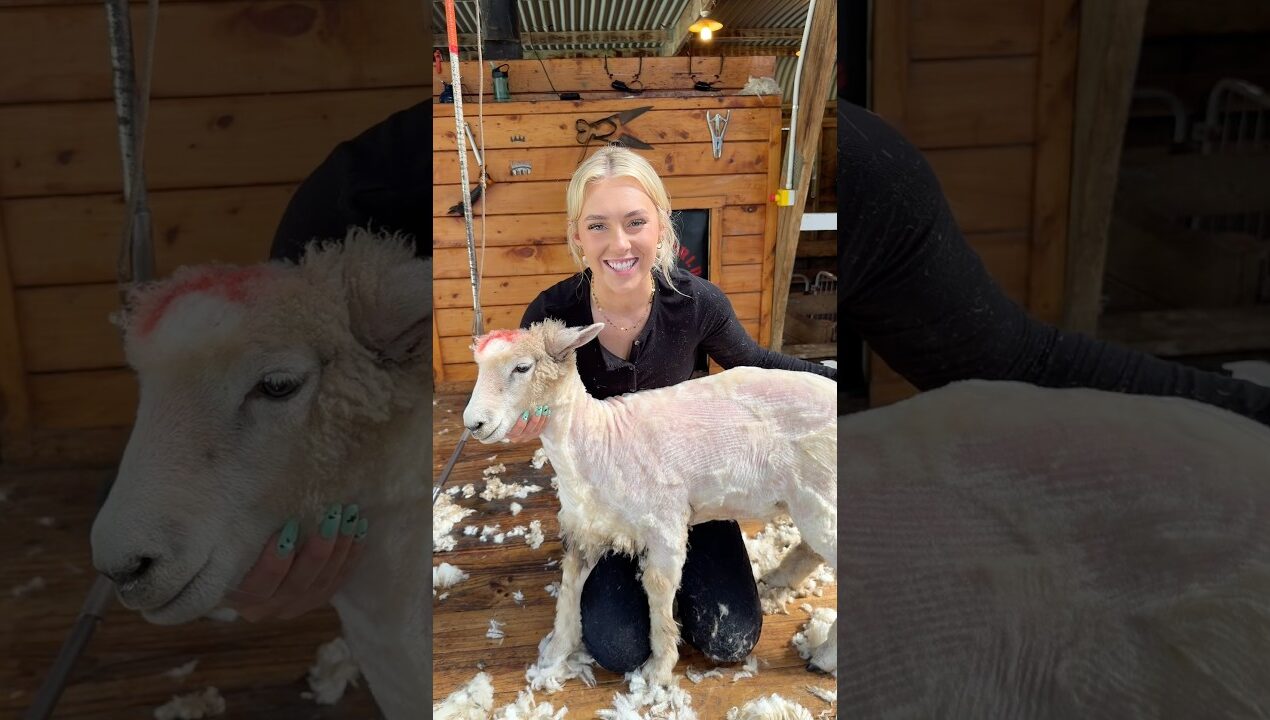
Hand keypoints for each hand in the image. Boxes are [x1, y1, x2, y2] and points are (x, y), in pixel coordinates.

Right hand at [225, 503, 367, 620]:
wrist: (242, 560)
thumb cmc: (231, 541)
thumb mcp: (227, 538)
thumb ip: (234, 529)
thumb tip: (233, 493)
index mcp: (239, 597)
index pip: (259, 584)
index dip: (275, 560)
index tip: (290, 526)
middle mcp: (267, 607)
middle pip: (297, 583)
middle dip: (318, 549)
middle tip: (333, 515)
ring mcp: (294, 606)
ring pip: (322, 582)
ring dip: (340, 548)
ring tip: (350, 517)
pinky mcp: (315, 599)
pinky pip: (338, 580)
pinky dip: (350, 555)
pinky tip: (359, 530)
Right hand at [505, 405, 549, 441]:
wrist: (510, 422)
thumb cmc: (506, 415)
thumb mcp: (504, 415)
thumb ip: (506, 411)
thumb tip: (500, 400)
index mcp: (509, 434)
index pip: (516, 431)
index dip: (521, 423)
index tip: (526, 412)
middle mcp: (518, 438)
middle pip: (528, 431)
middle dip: (534, 420)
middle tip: (538, 409)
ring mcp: (526, 437)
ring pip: (536, 430)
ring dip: (541, 419)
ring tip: (544, 409)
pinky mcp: (534, 435)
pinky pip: (541, 430)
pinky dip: (545, 421)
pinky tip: (547, 413)